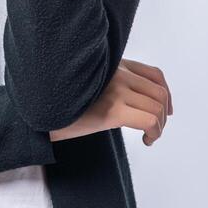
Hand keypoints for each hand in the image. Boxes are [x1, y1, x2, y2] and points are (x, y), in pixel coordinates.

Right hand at [49, 58, 172, 146]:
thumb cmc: (63, 103)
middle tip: (154, 131)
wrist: (41, 113)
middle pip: (159, 92)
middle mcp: (117, 73)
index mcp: (114, 65)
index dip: (166, 94)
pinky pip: (149, 120)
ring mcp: (116, 89)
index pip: (154, 74)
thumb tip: (133, 101)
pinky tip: (146, 141)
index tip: (165, 111)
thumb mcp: (90, 85)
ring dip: (159, 126)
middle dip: (163, 115)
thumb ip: (111, 84)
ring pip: (157, 107)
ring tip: (148, 137)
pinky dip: (154, 133)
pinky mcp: (112, 110)